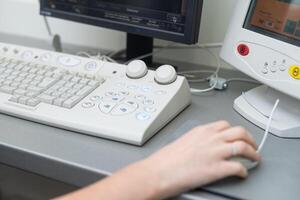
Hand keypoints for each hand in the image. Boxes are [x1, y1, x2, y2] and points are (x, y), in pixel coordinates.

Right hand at [141, 121, 260, 198]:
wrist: (159, 171)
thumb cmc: (166, 159)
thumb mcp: (183, 141)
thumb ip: (198, 140)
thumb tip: (206, 145)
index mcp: (202, 131)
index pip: (225, 125)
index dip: (235, 131)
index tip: (238, 136)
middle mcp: (211, 139)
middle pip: (239, 132)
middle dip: (250, 139)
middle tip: (253, 145)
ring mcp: (216, 153)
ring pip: (244, 146)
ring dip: (253, 153)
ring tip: (255, 158)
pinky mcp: (217, 169)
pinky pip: (239, 167)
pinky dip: (244, 170)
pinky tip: (243, 173)